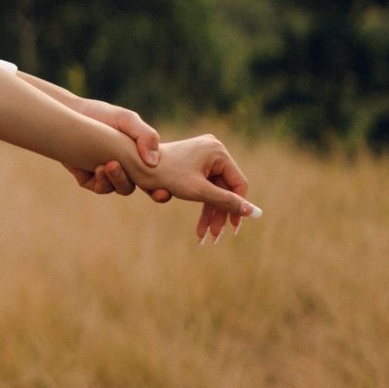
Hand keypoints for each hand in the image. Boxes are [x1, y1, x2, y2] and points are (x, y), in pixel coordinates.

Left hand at [60, 97, 170, 202]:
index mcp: (141, 156)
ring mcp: (109, 175)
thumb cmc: (102, 115)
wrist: (70, 114)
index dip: (164, 188)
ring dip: (120, 179)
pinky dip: (103, 181)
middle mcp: (128, 169)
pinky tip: (98, 167)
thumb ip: (145, 135)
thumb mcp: (127, 120)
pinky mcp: (89, 178)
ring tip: (111, 163)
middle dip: (151, 191)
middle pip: (146, 188)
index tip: (166, 189)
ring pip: (122, 188)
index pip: (160, 177)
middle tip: (151, 187)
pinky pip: (100, 188)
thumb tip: (153, 162)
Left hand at [129, 135, 258, 240]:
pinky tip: (200, 227)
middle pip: (225, 190)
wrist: (133, 164)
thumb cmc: (165, 175)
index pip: (238, 185)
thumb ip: (227, 202)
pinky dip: (200, 205)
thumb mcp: (198, 191)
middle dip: (219, 215)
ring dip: (210, 214)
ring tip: (207, 237)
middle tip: (217, 237)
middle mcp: (213, 150)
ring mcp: (203, 156)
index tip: (234, 228)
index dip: (238, 207)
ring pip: (213, 191)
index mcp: (218, 151)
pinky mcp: (193, 164)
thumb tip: (255, 213)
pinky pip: (203, 187)